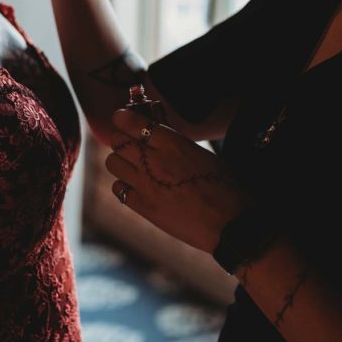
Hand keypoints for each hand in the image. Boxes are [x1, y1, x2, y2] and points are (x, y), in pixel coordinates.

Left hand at [106, 109, 249, 254]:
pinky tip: (136, 187)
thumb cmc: (223, 186)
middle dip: (121, 139)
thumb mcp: (202, 154)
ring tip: (132, 165)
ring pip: (113, 162)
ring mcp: (146, 185)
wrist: (228, 223)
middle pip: (118, 140)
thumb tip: (156, 132)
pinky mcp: (144, 207)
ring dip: (120, 161)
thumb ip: (175, 142)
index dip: (123, 118)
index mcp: (173, 144)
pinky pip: (118, 189)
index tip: (122, 118)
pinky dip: (124, 186)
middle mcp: (155, 161)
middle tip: (129, 143)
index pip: (133, 122)